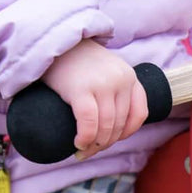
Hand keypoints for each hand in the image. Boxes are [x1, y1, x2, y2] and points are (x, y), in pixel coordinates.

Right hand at [41, 39, 147, 160]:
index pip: (139, 114)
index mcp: (130, 77)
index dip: (127, 133)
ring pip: (106, 127)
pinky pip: (89, 123)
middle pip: (120, 124)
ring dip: (95, 146)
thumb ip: (116, 92)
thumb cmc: (77, 63)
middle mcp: (121, 80)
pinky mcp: (81, 88)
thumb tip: (118, 129)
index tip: (111, 139)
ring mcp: (102, 83)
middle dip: (105, 144)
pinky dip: (85, 138)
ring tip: (82, 151)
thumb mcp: (106, 72)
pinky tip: (78, 143)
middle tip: (90, 151)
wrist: (51, 41)